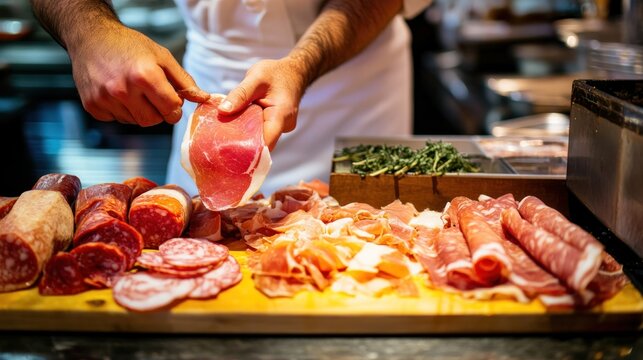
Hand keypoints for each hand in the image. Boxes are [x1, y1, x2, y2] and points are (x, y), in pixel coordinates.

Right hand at [68, 23, 209, 126]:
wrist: (92, 38)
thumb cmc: (130, 46)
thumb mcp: (162, 57)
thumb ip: (184, 81)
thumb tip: (203, 99)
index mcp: (144, 76)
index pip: (171, 109)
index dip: (175, 106)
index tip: (172, 99)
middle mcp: (123, 90)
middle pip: (153, 121)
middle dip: (159, 112)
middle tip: (154, 95)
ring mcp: (105, 99)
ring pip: (135, 122)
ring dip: (140, 111)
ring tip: (134, 90)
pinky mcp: (93, 106)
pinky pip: (117, 120)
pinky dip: (122, 111)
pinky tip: (119, 93)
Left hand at [217, 57, 307, 149]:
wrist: (292, 73)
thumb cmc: (275, 73)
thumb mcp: (255, 78)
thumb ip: (240, 94)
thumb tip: (222, 111)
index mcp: (282, 115)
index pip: (266, 142)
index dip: (248, 150)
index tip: (228, 148)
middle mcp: (284, 126)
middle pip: (262, 143)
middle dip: (242, 143)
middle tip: (220, 138)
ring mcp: (281, 128)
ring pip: (260, 138)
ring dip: (244, 135)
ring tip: (225, 130)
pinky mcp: (275, 127)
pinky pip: (261, 132)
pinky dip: (248, 129)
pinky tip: (236, 124)